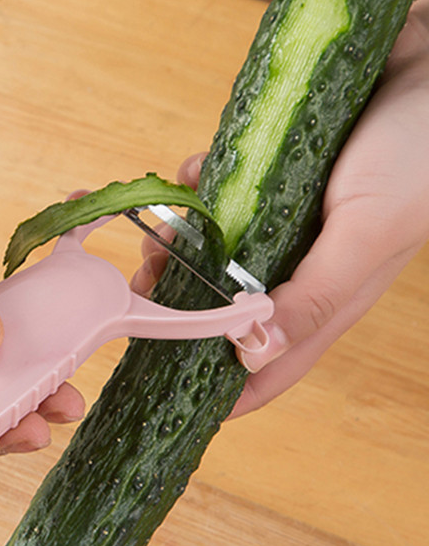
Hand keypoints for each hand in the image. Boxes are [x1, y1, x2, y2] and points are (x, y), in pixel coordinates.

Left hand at [133, 0, 428, 416]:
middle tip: (143, 290)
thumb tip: (253, 358)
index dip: (219, 390)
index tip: (163, 393)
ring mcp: (281, 226)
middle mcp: (299, 270)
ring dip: (176, 246)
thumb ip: (314, 299)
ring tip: (155, 233)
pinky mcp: (269, 183)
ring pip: (212, 255)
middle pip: (225, 311)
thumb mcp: (368, 234)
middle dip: (179, 307)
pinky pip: (217, 197)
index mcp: (325, 299)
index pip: (267, 366)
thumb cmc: (416, 152)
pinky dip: (194, 191)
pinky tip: (186, 178)